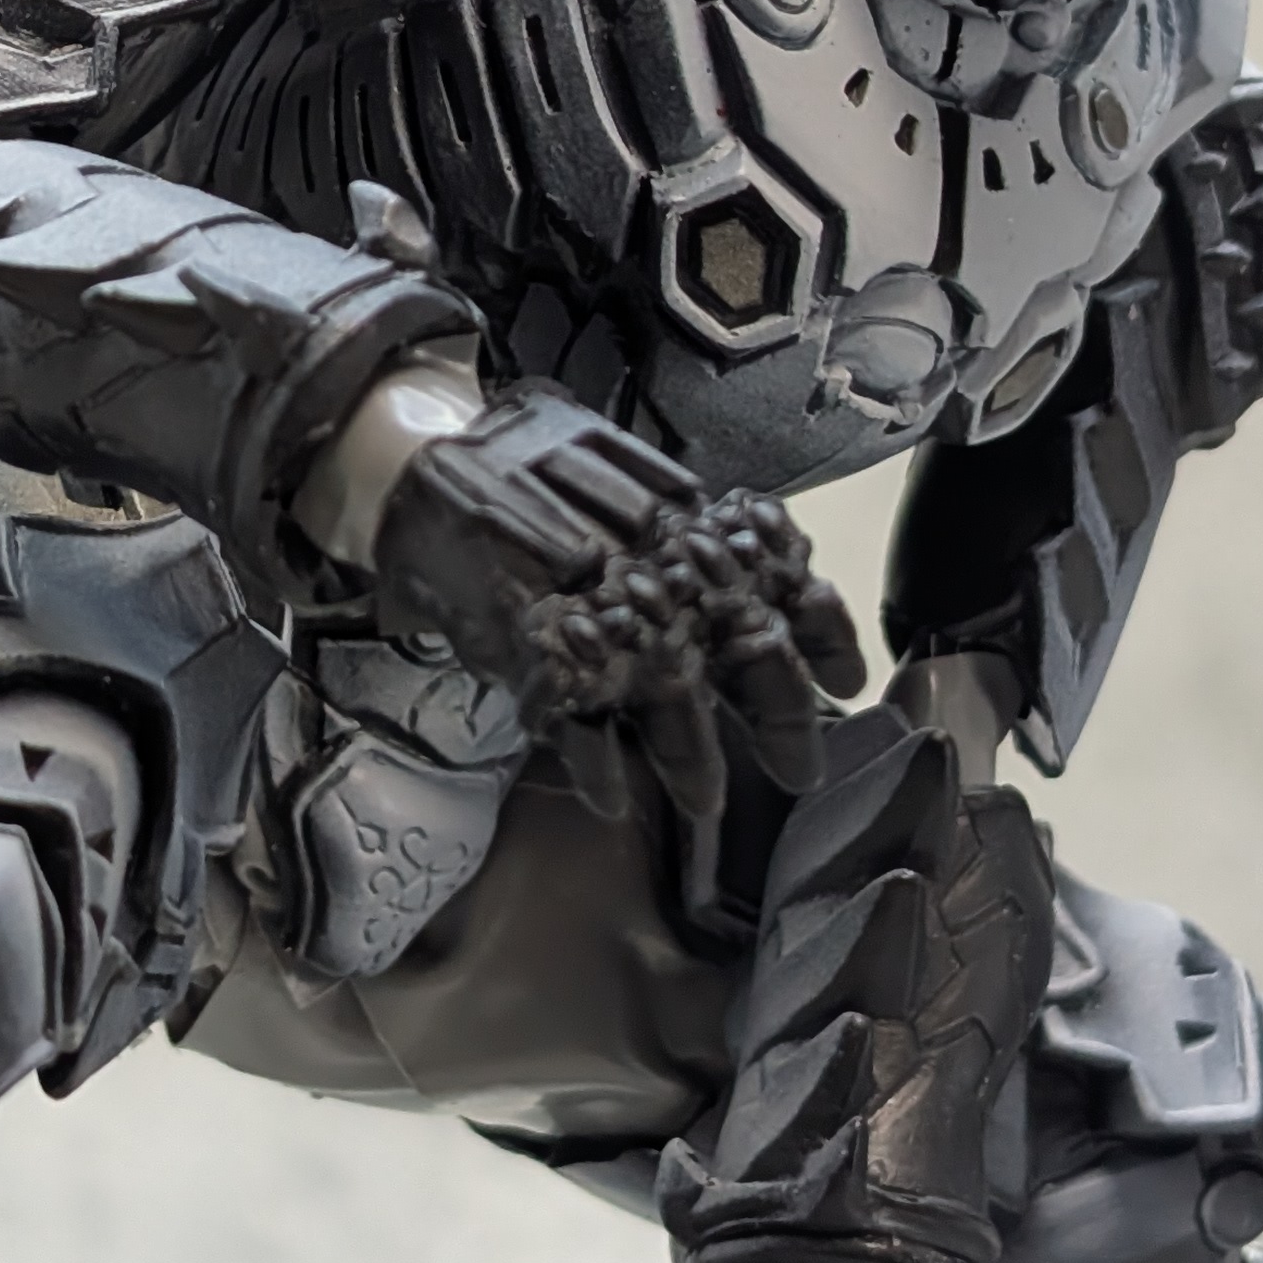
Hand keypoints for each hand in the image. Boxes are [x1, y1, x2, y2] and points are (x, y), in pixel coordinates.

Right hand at [368, 380, 865, 810]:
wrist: (415, 465)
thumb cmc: (517, 463)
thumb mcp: (611, 465)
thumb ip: (674, 515)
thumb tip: (762, 557)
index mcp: (677, 513)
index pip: (777, 574)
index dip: (822, 630)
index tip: (847, 677)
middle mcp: (652, 562)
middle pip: (742, 646)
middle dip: (780, 718)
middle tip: (800, 770)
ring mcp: (594, 608)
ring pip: (672, 696)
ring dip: (692, 758)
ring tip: (702, 799)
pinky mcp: (533, 647)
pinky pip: (581, 723)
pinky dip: (596, 766)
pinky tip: (609, 795)